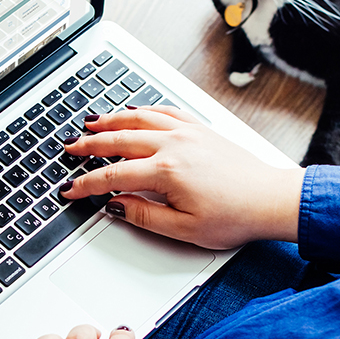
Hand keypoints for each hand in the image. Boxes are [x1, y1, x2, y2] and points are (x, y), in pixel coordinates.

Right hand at [61, 106, 305, 249]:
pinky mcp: (201, 129)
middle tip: (69, 147)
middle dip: (89, 144)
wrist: (270, 199)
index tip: (70, 189)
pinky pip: (165, 111)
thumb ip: (144, 215)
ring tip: (91, 122)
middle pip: (120, 139)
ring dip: (112, 119)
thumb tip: (115, 205)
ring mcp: (188, 133)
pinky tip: (134, 111)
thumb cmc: (235, 215)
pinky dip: (144, 109)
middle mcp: (175, 145)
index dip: (87, 184)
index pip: (113, 176)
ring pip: (140, 118)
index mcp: (166, 171)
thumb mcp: (184, 229)